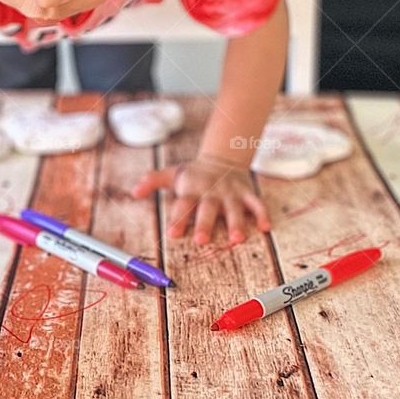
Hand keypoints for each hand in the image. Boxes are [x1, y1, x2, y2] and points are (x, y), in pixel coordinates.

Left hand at [132, 154, 270, 244]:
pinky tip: (266, 227)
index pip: (183, 205)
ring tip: (236, 239)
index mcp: (192, 189)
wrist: (221, 158)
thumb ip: (152, 182)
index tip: (173, 233)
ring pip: (234, 209)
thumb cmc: (193, 174)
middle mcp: (212, 192)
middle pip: (208, 209)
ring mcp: (231, 193)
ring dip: (236, 223)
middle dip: (205, 224)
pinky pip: (257, 203)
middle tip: (201, 240)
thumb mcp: (172, 174)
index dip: (178, 218)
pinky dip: (262, 214)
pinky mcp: (247, 194)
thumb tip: (134, 192)